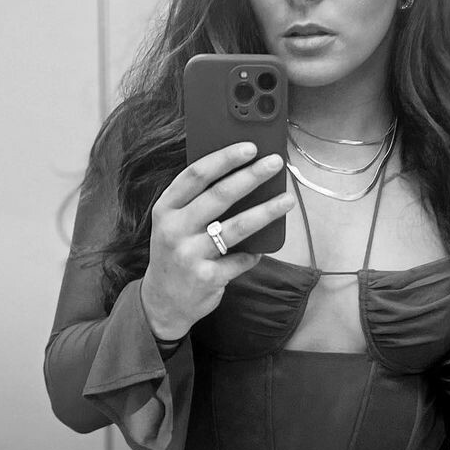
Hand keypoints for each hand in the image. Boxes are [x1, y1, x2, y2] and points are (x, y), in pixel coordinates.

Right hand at [139, 142, 293, 339]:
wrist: (162, 302)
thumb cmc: (176, 253)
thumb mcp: (174, 224)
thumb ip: (197, 201)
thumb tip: (241, 173)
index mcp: (166, 209)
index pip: (195, 175)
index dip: (224, 158)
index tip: (250, 147)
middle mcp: (174, 230)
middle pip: (219, 196)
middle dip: (251, 176)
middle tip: (275, 163)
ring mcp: (190, 255)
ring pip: (237, 227)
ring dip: (266, 211)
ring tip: (287, 199)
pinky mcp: (207, 278)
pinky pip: (241, 259)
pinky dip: (254, 252)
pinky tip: (262, 247)